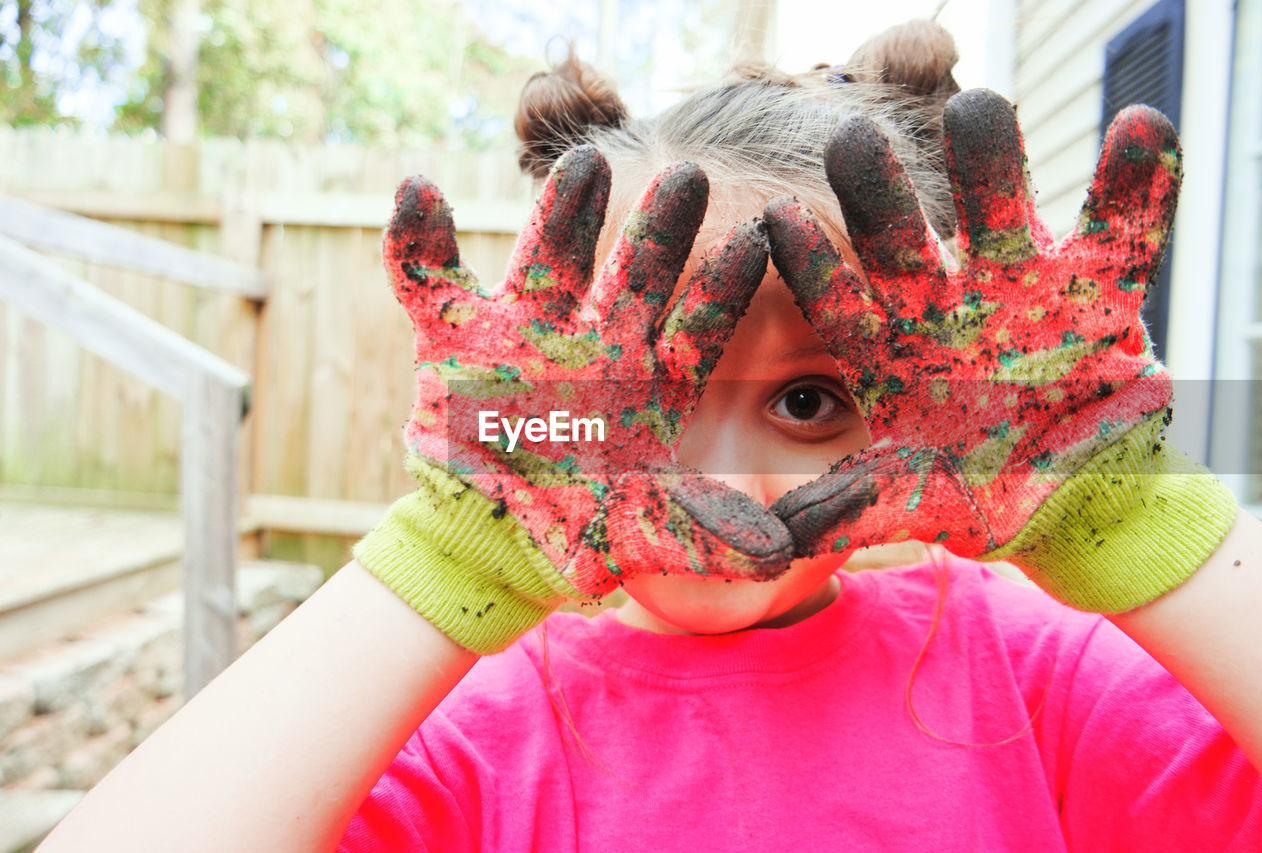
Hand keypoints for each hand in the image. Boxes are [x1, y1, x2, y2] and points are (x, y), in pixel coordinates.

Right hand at [355, 147, 792, 652]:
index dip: (723, 286)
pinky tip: (417, 192)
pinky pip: (428, 280)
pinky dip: (415, 239)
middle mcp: (591, 340)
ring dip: (560, 211)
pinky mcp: (454, 336)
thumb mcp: (650, 537)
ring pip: (544, 254)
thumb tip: (782, 554)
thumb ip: (712, 537)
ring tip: (585, 162)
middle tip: (688, 176)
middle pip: (632, 271)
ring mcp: (523, 330)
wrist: (493, 541)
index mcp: (646, 376)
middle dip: (658, 227)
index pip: (695, 322)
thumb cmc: (581, 531)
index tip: (757, 243)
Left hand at [765, 89, 1234, 611]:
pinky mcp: (1105, 288)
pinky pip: (1123, 230)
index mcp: (892, 350)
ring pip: (1003, 214)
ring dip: (990, 165)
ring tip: (977, 109)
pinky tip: (1139, 129)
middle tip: (850, 140)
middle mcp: (948, 306)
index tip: (774, 221)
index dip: (811, 268)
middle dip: (878, 194)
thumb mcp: (917, 504)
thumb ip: (854, 511)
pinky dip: (1136, 184)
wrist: (1074, 502)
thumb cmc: (979, 494)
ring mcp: (1024, 289)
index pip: (840, 303)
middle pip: (905, 240)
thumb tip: (780, 540)